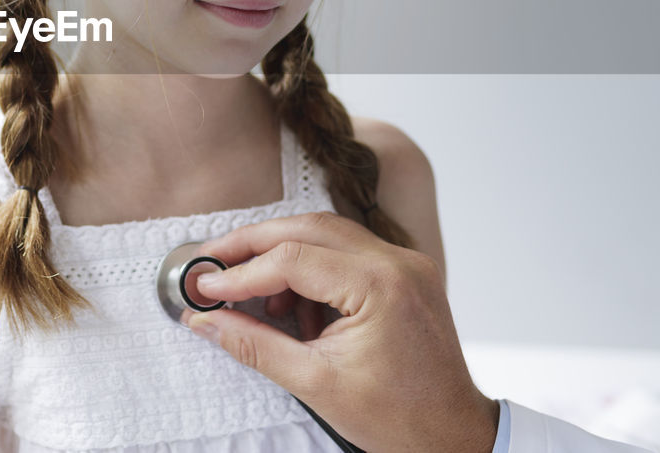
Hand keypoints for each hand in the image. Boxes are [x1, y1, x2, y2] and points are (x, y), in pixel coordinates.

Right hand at [182, 211, 498, 452]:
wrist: (454, 435)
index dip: (241, 272)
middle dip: (254, 243)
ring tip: (251, 294)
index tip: (205, 288)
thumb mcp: (316, 384)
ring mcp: (406, 264)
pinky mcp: (405, 273)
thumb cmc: (398, 418)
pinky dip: (312, 267)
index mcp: (381, 285)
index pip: (293, 258)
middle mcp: (398, 262)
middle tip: (212, 263)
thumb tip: (204, 320)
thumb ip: (254, 344)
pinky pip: (347, 252)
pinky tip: (294, 305)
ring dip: (282, 252)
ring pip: (326, 233)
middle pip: (308, 228)